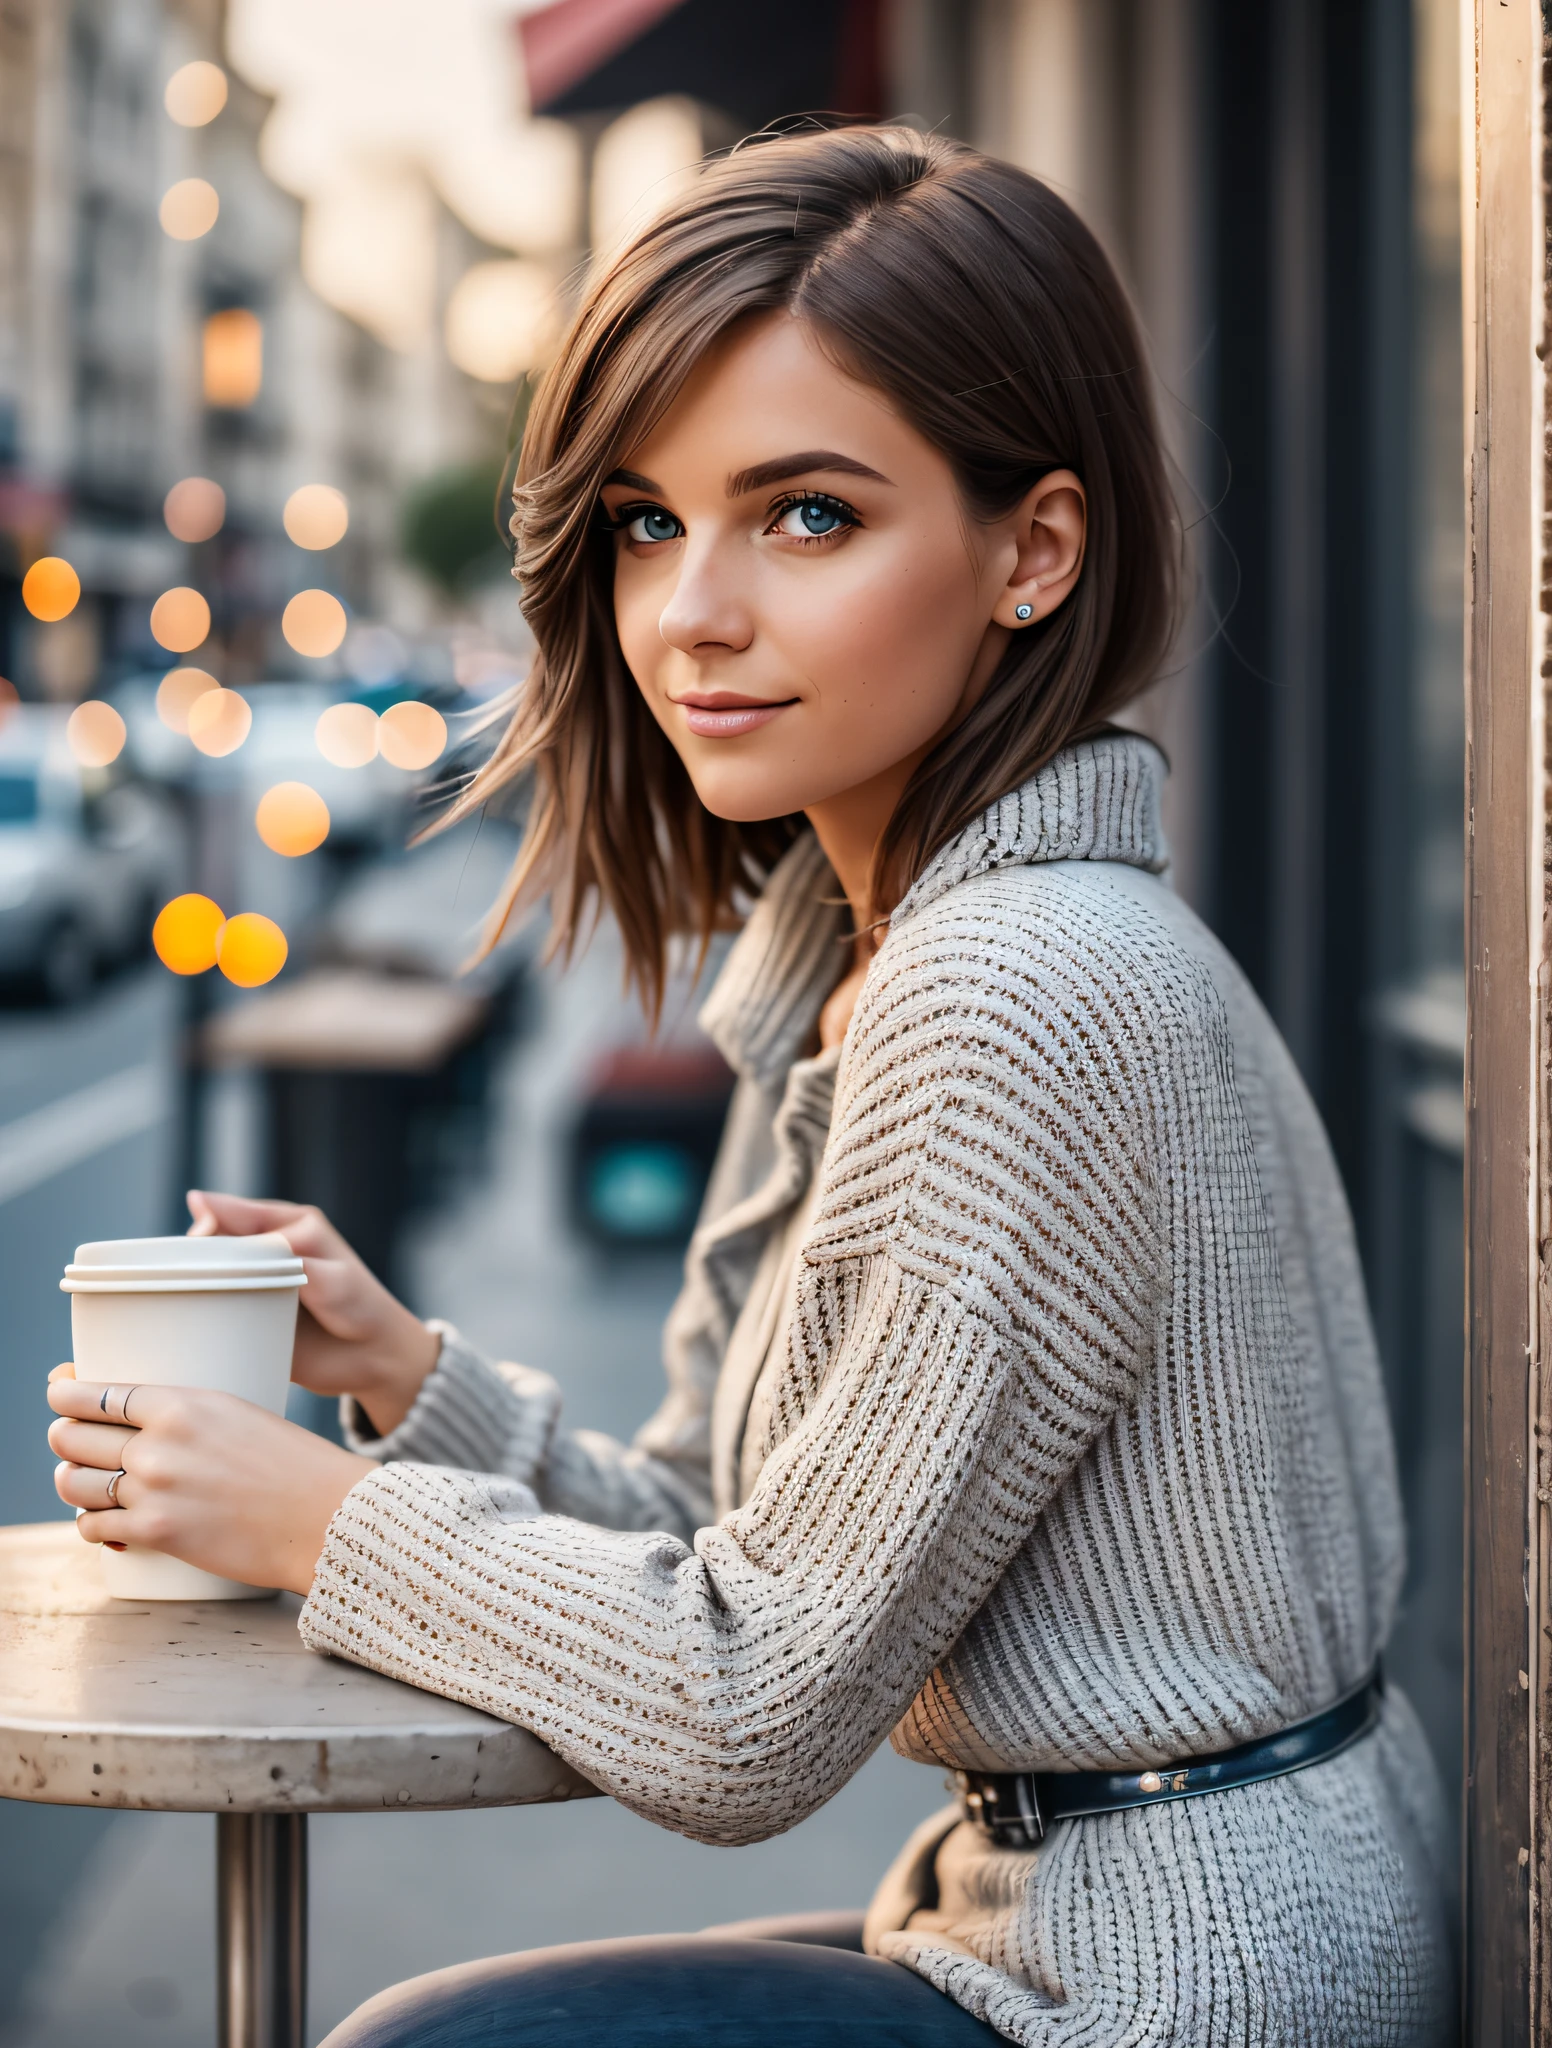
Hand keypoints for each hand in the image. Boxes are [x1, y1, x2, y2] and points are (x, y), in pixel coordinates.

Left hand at [48, 1364, 376, 1597]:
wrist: (326, 1516)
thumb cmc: (294, 1464)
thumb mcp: (239, 1413)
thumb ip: (186, 1417)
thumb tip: (145, 1426)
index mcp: (182, 1402)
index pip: (93, 1392)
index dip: (63, 1394)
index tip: (58, 1393)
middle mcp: (159, 1443)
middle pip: (71, 1436)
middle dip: (65, 1440)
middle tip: (73, 1443)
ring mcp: (153, 1489)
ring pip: (74, 1483)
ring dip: (73, 1483)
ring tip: (86, 1484)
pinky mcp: (156, 1532)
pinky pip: (93, 1526)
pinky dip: (94, 1525)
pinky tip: (108, 1523)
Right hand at [186, 1190, 438, 1435]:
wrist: (373, 1359)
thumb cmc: (361, 1306)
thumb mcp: (334, 1281)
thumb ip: (296, 1262)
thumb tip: (262, 1245)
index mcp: (286, 1226)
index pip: (234, 1214)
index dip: (210, 1223)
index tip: (196, 1238)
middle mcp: (262, 1251)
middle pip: (209, 1244)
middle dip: (190, 1255)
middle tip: (179, 1275)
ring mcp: (249, 1284)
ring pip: (202, 1275)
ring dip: (184, 1283)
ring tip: (174, 1298)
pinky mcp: (242, 1317)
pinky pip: (208, 1310)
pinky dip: (192, 1313)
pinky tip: (178, 1323)